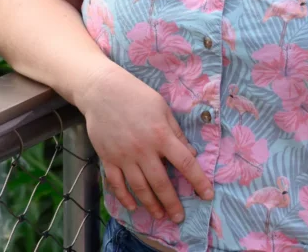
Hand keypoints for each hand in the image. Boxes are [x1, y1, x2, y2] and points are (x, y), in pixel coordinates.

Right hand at [76, 60, 212, 223]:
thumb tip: (191, 154)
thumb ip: (176, 132)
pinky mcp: (107, 158)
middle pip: (162, 183)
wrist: (100, 89)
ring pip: (140, 187)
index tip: (207, 195)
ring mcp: (124, 156)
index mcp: (161, 135)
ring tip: (160, 216)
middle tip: (179, 217)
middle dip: (173, 203)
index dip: (198, 181)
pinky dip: (124, 197)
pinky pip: (116, 183)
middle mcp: (143, 149)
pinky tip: (133, 206)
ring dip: (152, 205)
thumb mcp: (162, 108)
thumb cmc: (135, 95)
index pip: (185, 163)